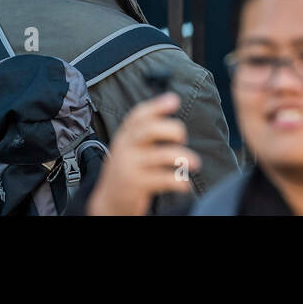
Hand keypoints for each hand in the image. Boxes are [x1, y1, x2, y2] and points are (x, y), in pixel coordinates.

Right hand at [87, 92, 201, 215]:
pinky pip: (163, 179)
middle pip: (149, 130)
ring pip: (161, 155)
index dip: (156, 106)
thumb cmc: (125, 172)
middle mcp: (124, 148)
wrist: (108, 203)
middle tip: (183, 138)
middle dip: (172, 130)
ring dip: (183, 157)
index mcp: (124, 137)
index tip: (174, 100)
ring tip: (194, 163)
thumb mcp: (128, 149)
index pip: (138, 116)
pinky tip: (185, 184)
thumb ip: (144, 132)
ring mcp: (129, 166)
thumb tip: (172, 108)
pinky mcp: (135, 185)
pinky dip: (179, 181)